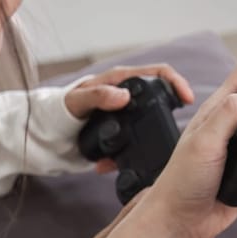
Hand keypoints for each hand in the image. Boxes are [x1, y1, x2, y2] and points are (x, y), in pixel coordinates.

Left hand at [63, 64, 195, 173]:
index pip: (158, 72)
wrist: (50, 132)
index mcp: (121, 80)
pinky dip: (133, 156)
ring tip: (156, 150)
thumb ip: (99, 96)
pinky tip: (120, 165)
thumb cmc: (61, 109)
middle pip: (162, 97)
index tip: (186, 99)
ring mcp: (127, 114)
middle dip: (173, 112)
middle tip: (182, 128)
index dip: (176, 83)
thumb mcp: (78, 101)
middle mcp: (127, 95)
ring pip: (152, 122)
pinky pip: (137, 142)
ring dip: (154, 137)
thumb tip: (124, 96)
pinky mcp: (123, 133)